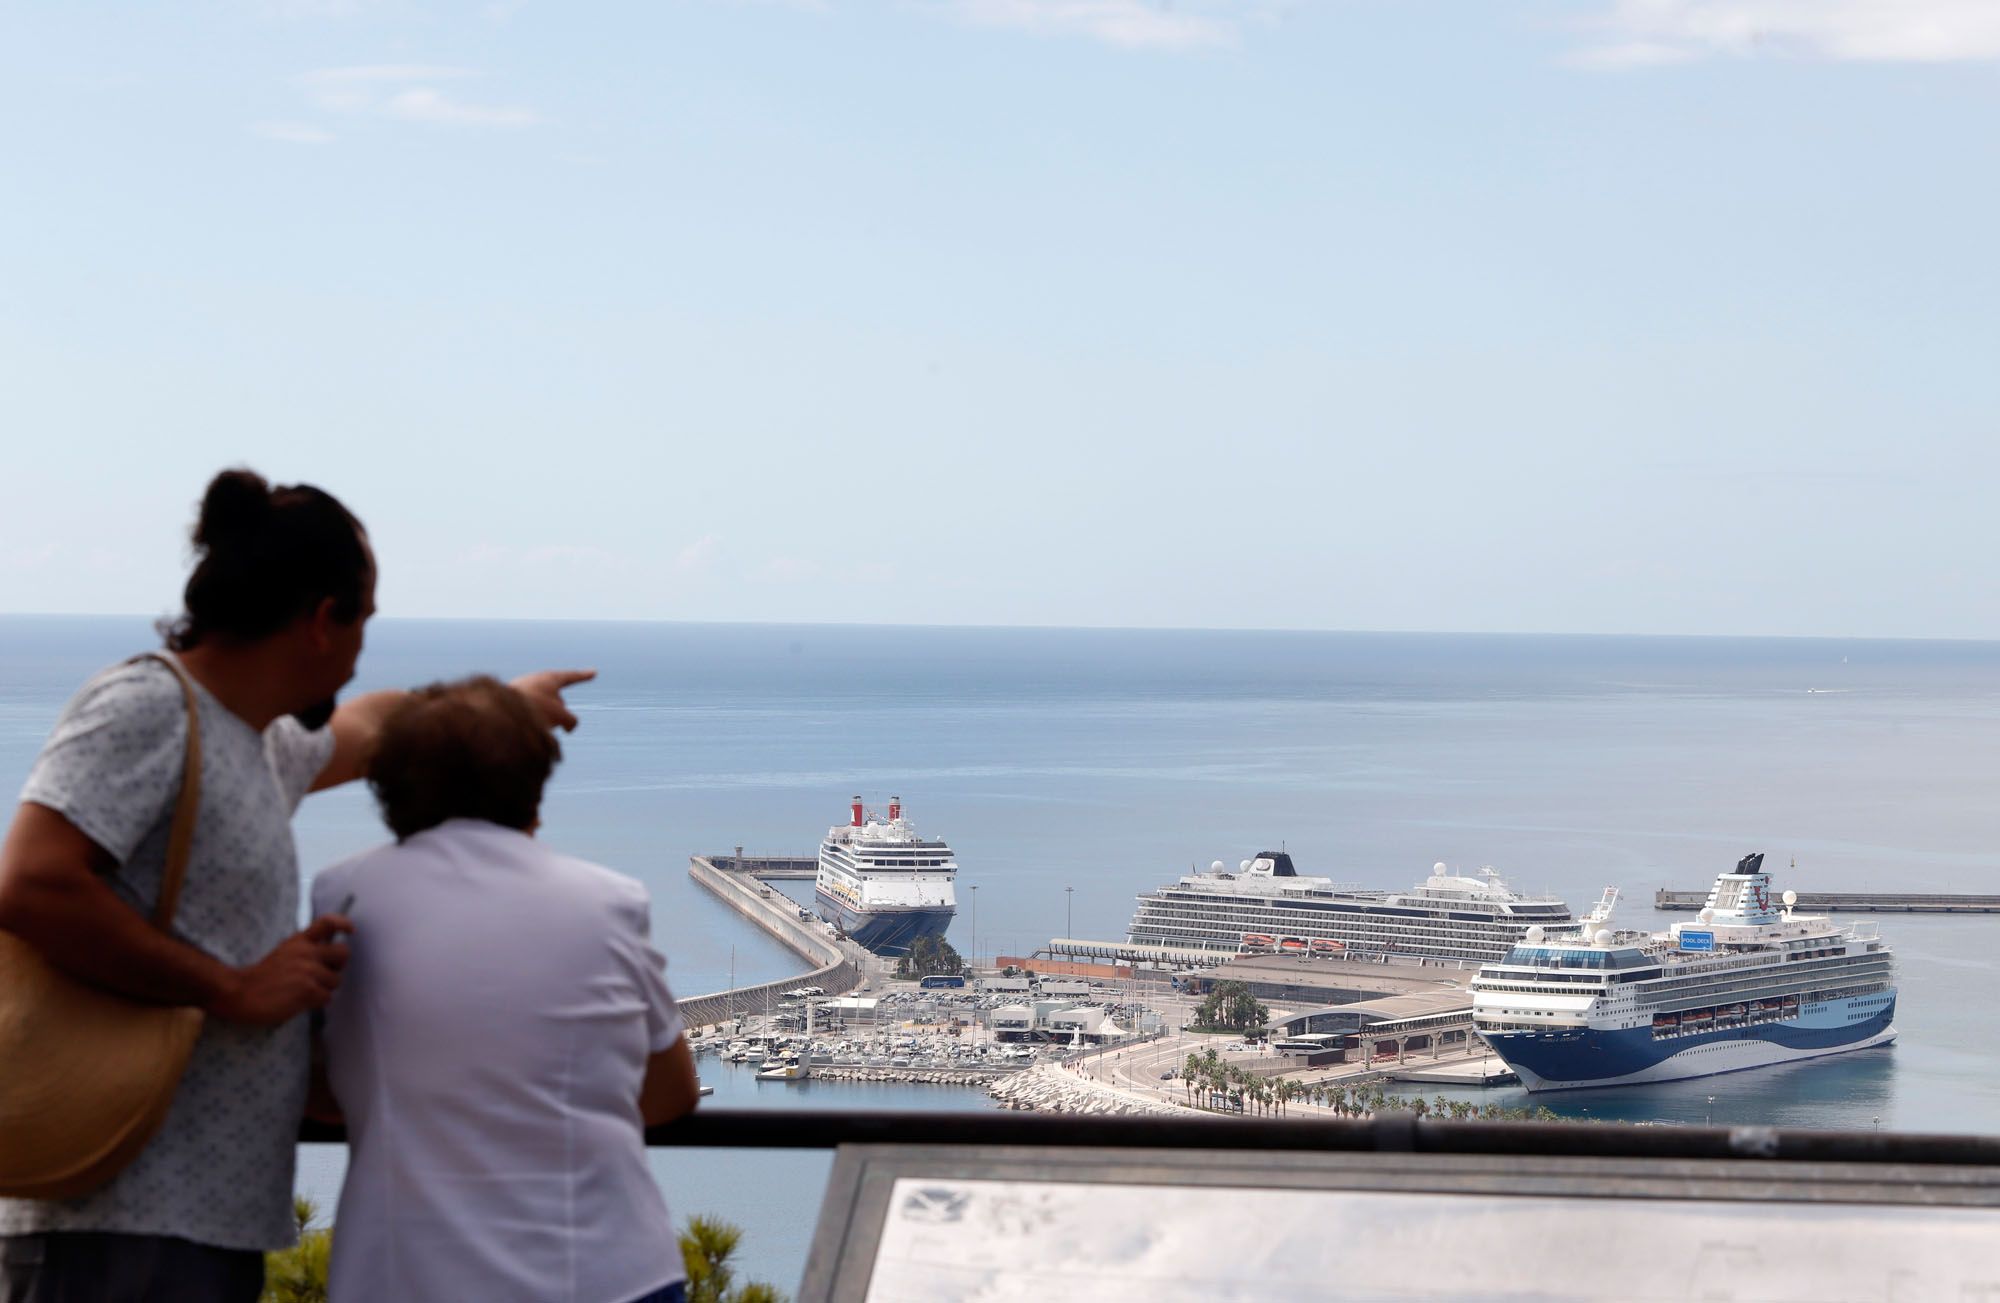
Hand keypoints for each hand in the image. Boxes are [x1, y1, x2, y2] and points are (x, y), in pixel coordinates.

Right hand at [208, 914, 351, 1025]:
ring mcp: (309, 971)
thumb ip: (303, 951)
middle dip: (338, 965)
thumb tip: (326, 957)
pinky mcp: (308, 990)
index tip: (350, 930)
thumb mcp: (282, 953)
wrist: (237, 992)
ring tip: (304, 992)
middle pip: (343, 953)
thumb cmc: (258, 977)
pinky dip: (316, 1002)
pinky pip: (326, 997)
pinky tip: (300, 1002)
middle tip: (325, 974)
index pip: (327, 923)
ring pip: (336, 980)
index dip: (343, 924)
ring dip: (325, 988)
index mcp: (299, 941)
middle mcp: (307, 952)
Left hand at [510, 668, 596, 732]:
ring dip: (544, 723)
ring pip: (545, 714)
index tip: (594, 672)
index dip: (584, 676)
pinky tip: (523, 728)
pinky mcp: (512, 705)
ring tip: (532, 725)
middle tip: (549, 721)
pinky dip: (531, 725)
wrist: (496, 713)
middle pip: (559, 703)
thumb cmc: (533, 710)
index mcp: (549, 678)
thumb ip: (571, 721)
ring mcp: (523, 693)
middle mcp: (536, 682)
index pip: (572, 677)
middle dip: (558, 715)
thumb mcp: (562, 716)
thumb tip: (567, 727)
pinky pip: (530, 718)